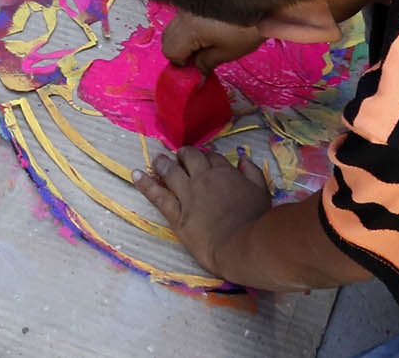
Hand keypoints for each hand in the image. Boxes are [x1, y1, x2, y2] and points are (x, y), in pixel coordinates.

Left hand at [133, 146, 272, 278]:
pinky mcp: (177, 215)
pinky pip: (158, 196)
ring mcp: (188, 195)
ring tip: (157, 159)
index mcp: (226, 173)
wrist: (241, 245)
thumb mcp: (262, 192)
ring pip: (171, 172)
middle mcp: (204, 179)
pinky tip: (135, 175)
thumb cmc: (256, 221)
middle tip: (179, 154)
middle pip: (190, 158)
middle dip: (184, 154)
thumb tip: (243, 158)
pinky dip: (145, 184)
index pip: (213, 157)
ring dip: (163, 163)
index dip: (207, 156)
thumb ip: (253, 173)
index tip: (204, 157)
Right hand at [161, 11, 263, 72]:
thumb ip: (205, 64)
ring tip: (206, 45)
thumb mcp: (226, 52)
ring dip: (184, 40)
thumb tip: (196, 76)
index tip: (196, 68)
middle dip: (179, 52)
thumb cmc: (246, 29)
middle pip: (168, 38)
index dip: (181, 64)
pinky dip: (189, 29)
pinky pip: (184, 19)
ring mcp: (189, 5)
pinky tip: (209, 32)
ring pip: (174, 28)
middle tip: (199, 58)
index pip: (170, 51)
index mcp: (189, 28)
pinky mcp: (197, 0)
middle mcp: (183, 14)